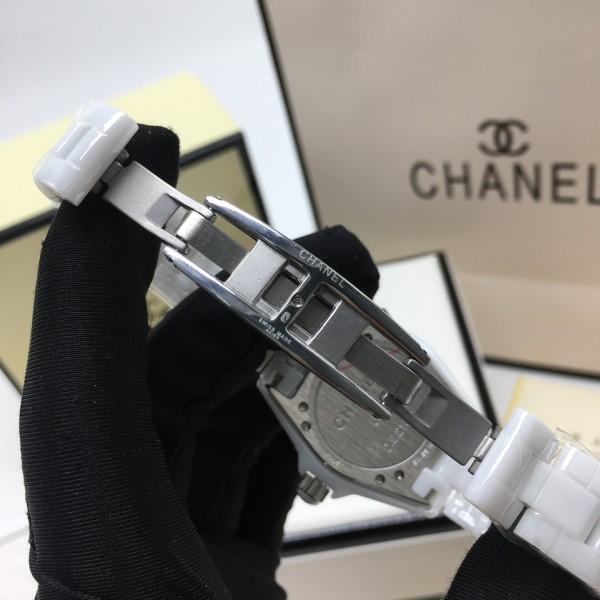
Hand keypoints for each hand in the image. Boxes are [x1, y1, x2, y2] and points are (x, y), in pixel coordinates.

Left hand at [19, 124, 379, 598]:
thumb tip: (571, 518)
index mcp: (121, 583)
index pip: (84, 388)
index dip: (96, 264)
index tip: (140, 156)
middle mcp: (113, 562)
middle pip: (157, 385)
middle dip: (243, 304)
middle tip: (338, 257)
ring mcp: (142, 566)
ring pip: (186, 418)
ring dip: (265, 359)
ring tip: (347, 319)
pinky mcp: (177, 575)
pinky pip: (210, 464)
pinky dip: (267, 422)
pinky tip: (325, 409)